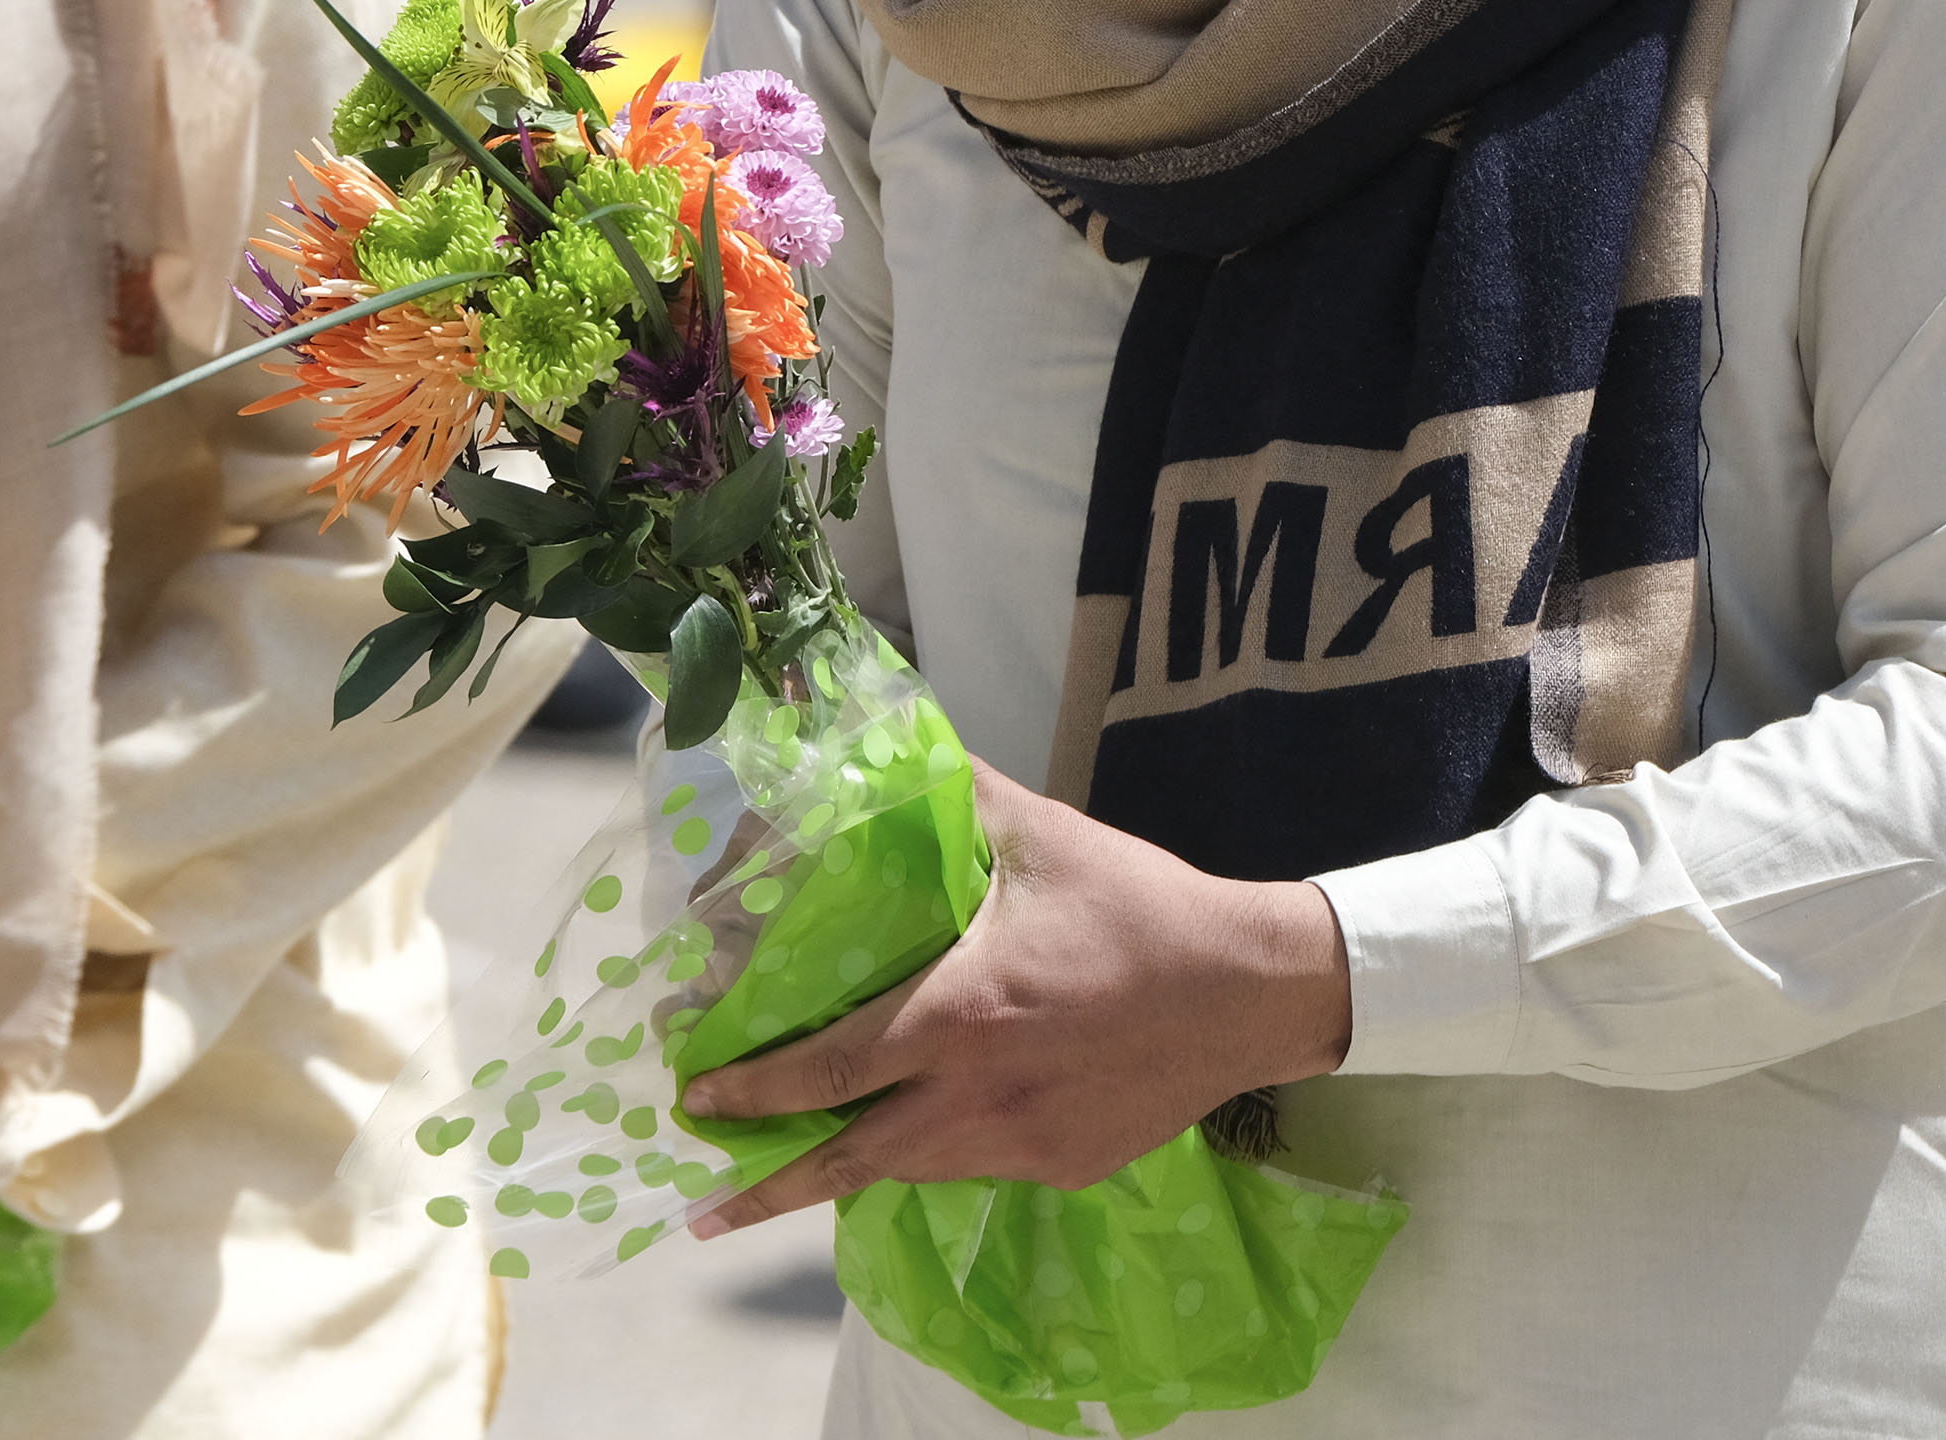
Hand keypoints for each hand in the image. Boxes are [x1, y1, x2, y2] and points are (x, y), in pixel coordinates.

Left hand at [678, 767, 1351, 1234]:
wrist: (1253, 990)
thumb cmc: (1140, 905)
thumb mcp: (1041, 835)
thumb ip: (954, 794)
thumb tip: (884, 741)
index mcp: (962, 1014)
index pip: (831, 1067)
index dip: (754, 1089)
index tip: (693, 1099)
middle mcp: (980, 1095)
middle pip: (850, 1157)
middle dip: (767, 1184)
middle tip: (702, 1204)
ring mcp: (1024, 1143)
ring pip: (910, 1169)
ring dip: (847, 1168)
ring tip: (783, 1174)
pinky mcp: (1064, 1167)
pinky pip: (975, 1168)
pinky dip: (929, 1156)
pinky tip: (909, 1139)